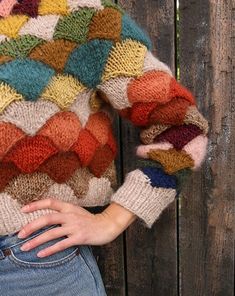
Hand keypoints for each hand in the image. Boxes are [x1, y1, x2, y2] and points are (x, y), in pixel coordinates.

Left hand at [17, 198, 133, 257]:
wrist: (106, 225)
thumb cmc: (89, 219)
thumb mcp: (76, 211)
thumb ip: (63, 212)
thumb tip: (46, 217)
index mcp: (69, 207)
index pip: (50, 202)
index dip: (36, 204)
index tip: (23, 209)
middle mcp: (70, 215)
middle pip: (47, 218)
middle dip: (31, 226)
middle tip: (20, 234)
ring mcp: (75, 226)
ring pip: (52, 233)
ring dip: (37, 240)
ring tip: (25, 247)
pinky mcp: (79, 237)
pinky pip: (61, 244)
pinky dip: (50, 249)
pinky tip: (41, 254)